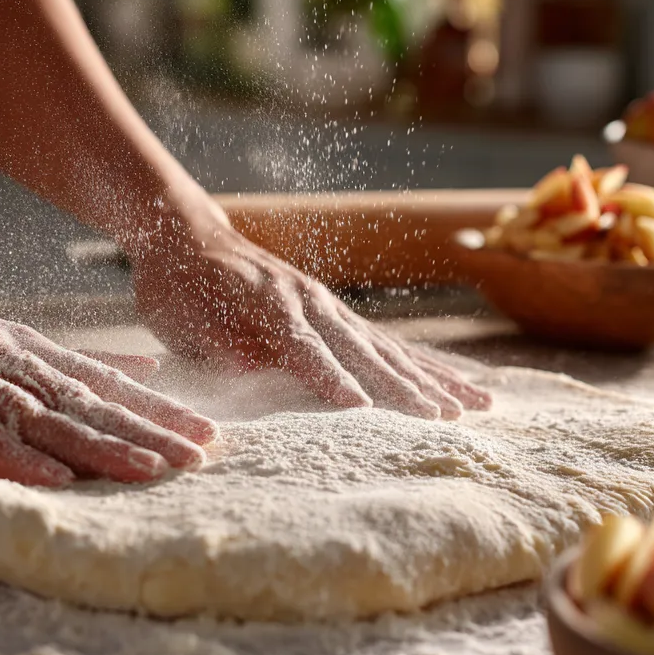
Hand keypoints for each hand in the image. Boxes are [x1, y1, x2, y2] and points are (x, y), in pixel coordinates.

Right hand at [0, 279, 217, 486]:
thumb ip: (67, 361)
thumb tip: (142, 366)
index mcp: (28, 352)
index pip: (106, 385)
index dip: (159, 411)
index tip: (208, 437)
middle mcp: (8, 360)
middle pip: (90, 401)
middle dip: (150, 430)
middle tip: (202, 456)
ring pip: (44, 415)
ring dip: (99, 444)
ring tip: (152, 470)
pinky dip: (14, 456)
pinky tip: (54, 480)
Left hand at [132, 225, 490, 419]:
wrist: (189, 235)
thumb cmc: (178, 284)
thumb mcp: (179, 316)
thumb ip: (215, 341)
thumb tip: (247, 365)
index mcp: (269, 304)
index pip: (305, 348)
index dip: (331, 379)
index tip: (360, 410)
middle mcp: (310, 302)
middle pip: (364, 350)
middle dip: (404, 387)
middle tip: (444, 420)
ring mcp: (328, 306)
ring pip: (389, 347)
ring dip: (431, 378)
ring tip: (475, 405)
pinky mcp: (335, 313)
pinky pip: (387, 341)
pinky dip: (423, 363)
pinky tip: (453, 382)